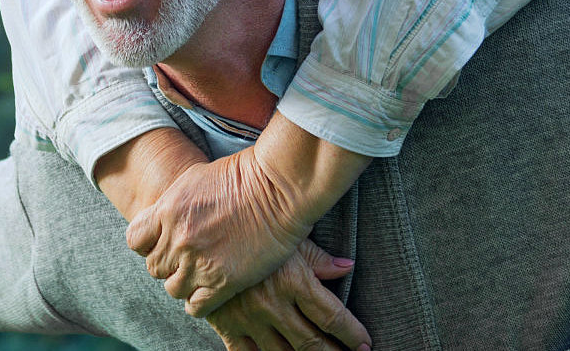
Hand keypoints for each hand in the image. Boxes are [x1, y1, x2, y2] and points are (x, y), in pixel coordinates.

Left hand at [126, 147, 308, 315]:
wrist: (278, 187)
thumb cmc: (244, 175)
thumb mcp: (195, 178)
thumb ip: (174, 204)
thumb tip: (165, 218)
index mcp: (168, 210)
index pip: (135, 240)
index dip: (148, 244)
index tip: (163, 243)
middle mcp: (178, 239)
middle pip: (154, 267)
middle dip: (169, 264)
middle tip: (188, 259)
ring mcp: (199, 262)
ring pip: (172, 288)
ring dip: (184, 283)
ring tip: (201, 275)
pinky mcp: (223, 282)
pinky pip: (196, 306)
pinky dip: (200, 302)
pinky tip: (211, 291)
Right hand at [206, 240, 368, 350]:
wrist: (204, 232)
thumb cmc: (252, 229)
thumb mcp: (289, 239)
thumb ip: (319, 259)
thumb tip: (348, 266)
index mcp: (294, 282)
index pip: (333, 317)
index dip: (353, 335)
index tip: (365, 345)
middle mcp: (274, 305)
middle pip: (312, 342)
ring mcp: (249, 319)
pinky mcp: (227, 326)